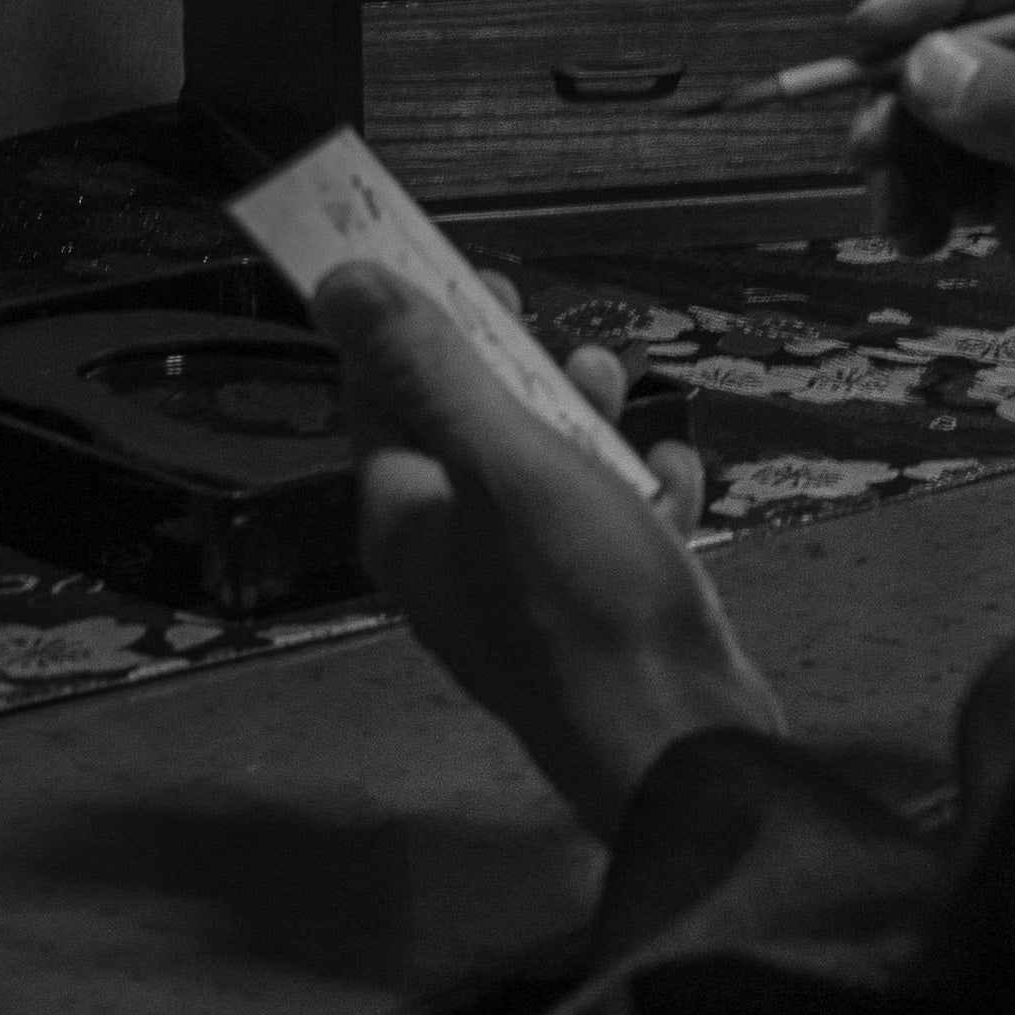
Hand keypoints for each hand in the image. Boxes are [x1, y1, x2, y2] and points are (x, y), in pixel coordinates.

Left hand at [308, 264, 780, 837]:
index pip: (380, 398)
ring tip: (618, 386)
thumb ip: (427, 372)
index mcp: (408, 521)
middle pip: (468, 430)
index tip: (465, 270)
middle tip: (548, 326)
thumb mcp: (506, 465)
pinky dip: (641, 494)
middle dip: (513, 370)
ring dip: (585, 422)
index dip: (415, 324)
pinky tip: (672, 479)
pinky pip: (608, 529)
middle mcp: (452, 556)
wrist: (677, 744)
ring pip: (545, 474)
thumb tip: (337, 283)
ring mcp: (525, 590)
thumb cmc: (583, 604)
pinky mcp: (595, 615)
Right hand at [845, 0, 1014, 435]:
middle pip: (966, 30)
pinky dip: (909, 193)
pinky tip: (916, 237)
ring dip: (899, 147)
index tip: (872, 35)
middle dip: (906, 83)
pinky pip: (936, 163)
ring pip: (937, 99)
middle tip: (870, 143)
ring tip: (897, 210)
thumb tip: (928, 62)